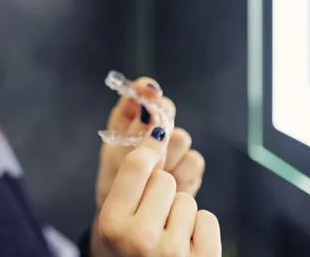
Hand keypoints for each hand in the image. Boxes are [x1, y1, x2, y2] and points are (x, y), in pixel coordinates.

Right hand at [90, 127, 220, 256]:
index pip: (136, 166)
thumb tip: (157, 127)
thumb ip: (131, 178)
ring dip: (181, 213)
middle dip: (162, 192)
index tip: (157, 135)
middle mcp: (138, 239)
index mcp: (111, 224)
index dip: (150, 146)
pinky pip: (207, 218)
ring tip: (169, 235)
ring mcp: (171, 253)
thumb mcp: (117, 219)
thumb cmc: (132, 249)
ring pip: (187, 199)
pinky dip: (201, 228)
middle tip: (153, 216)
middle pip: (163, 179)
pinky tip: (187, 245)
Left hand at [95, 78, 204, 210]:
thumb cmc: (115, 185)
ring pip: (182, 139)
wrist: (129, 218)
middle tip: (147, 156)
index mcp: (128, 119)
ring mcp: (171, 145)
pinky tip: (169, 187)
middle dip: (159, 132)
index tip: (150, 92)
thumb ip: (135, 128)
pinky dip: (182, 175)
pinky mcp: (188, 165)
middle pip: (168, 112)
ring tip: (153, 177)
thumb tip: (151, 100)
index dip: (146, 90)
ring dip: (169, 159)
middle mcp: (152, 127)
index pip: (142, 93)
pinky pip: (194, 162)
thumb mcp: (117, 156)